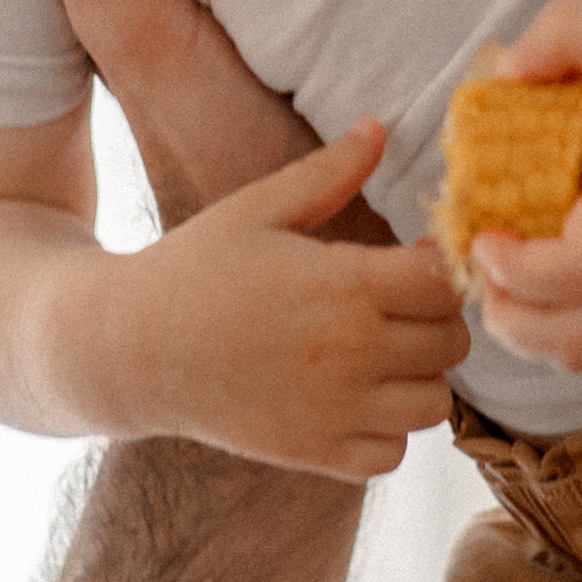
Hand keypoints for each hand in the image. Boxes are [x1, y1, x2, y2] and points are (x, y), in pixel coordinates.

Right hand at [99, 123, 468, 478]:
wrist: (130, 349)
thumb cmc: (195, 268)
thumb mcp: (257, 208)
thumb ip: (327, 173)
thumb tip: (379, 127)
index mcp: (344, 285)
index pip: (446, 282)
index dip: (441, 268)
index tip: (413, 262)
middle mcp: (350, 353)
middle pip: (451, 343)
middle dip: (435, 319)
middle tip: (398, 307)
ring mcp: (334, 411)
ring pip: (434, 403)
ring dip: (419, 377)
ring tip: (382, 353)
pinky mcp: (314, 454)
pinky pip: (393, 454)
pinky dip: (387, 431)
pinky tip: (356, 399)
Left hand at [471, 0, 581, 371]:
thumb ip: (568, 32)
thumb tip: (505, 73)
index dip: (519, 270)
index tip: (484, 235)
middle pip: (579, 338)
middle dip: (509, 315)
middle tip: (482, 259)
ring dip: (528, 328)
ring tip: (505, 272)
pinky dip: (556, 325)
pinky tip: (540, 275)